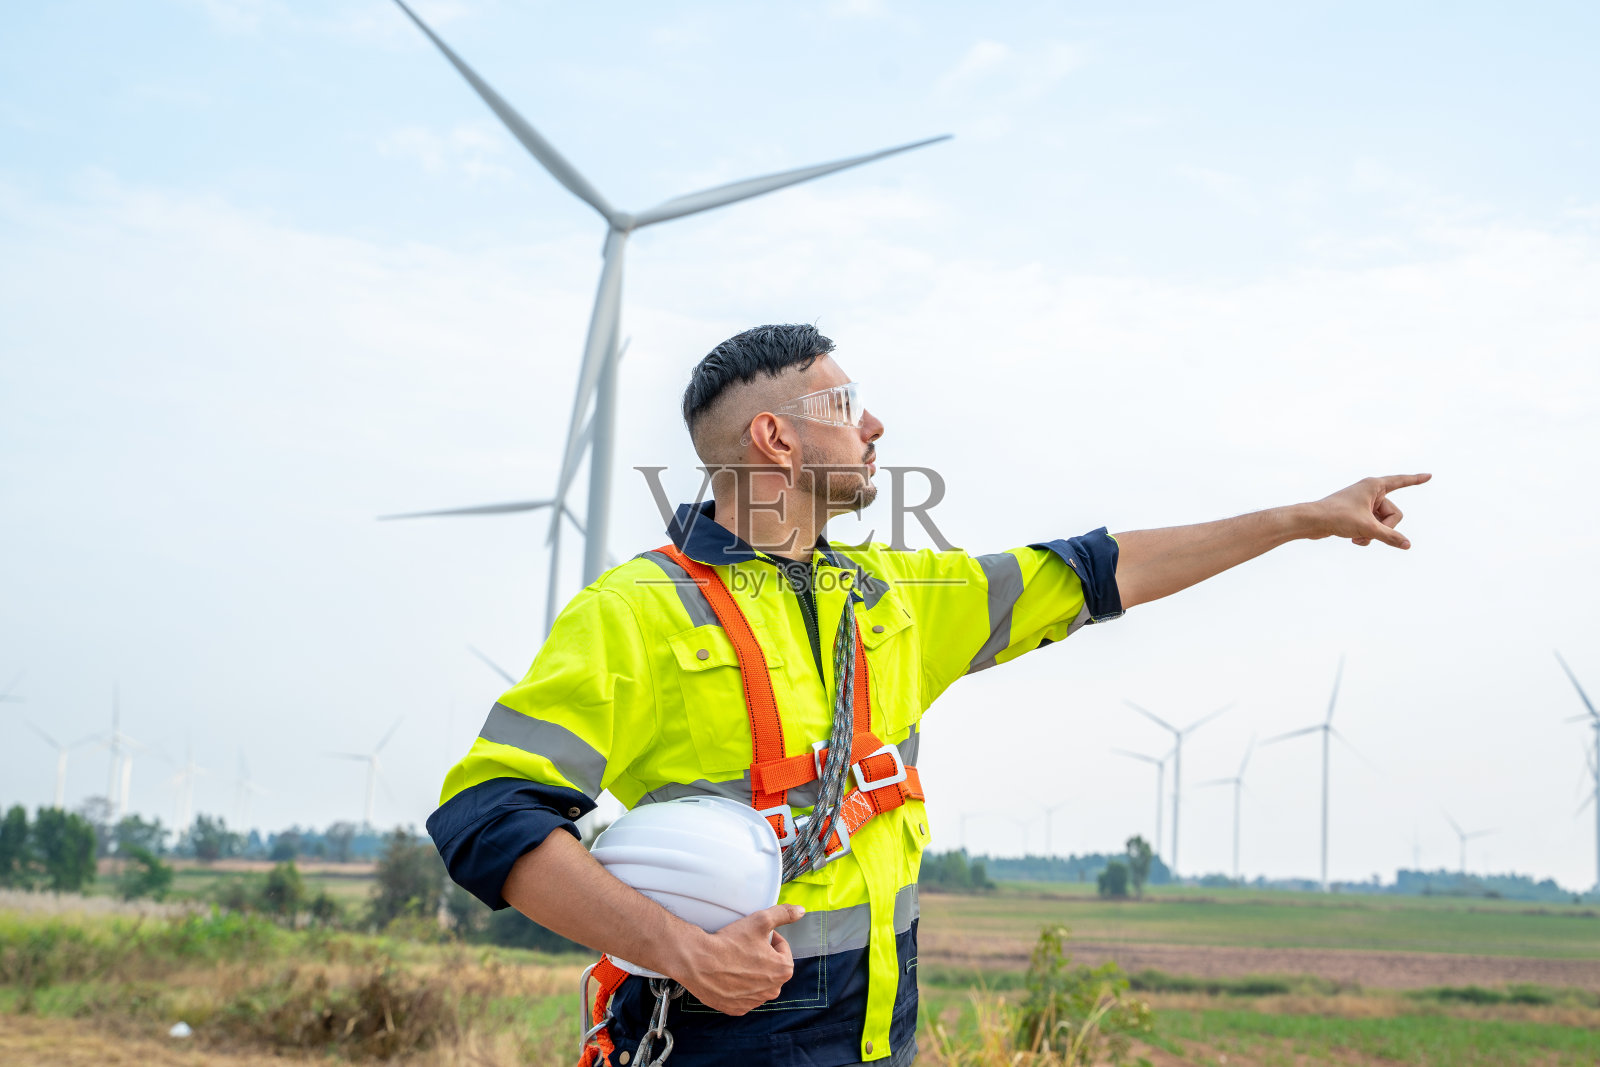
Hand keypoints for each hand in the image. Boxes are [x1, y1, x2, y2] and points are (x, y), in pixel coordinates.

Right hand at [674, 904, 802, 1015]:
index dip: (769, 938)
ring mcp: (753, 1002)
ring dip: (751, 972)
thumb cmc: (729, 943)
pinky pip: (742, 996)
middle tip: (744, 946)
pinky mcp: (736, 1009)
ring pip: (757, 982)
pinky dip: (737, 986)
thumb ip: (783, 914)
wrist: (698, 961)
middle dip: (761, 956)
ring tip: (734, 960)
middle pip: (771, 967)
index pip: (782, 948)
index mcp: (783, 970)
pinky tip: (728, 974)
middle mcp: (772, 991)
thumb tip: (800, 911)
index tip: (754, 936)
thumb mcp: (760, 920)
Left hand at [1305, 474, 1431, 548]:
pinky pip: (1372, 528)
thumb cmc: (1337, 517)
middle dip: (1384, 528)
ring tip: (1357, 536)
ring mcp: (1363, 504)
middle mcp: (1370, 492)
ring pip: (1383, 524)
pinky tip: (1353, 539)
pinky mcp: (1357, 514)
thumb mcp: (1368, 528)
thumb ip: (1390, 537)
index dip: (1416, 480)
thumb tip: (1407, 544)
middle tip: (1367, 531)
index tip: (1429, 475)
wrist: (1311, 522)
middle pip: (1394, 514)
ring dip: (1373, 534)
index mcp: (1374, 485)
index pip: (1401, 481)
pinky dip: (1365, 536)